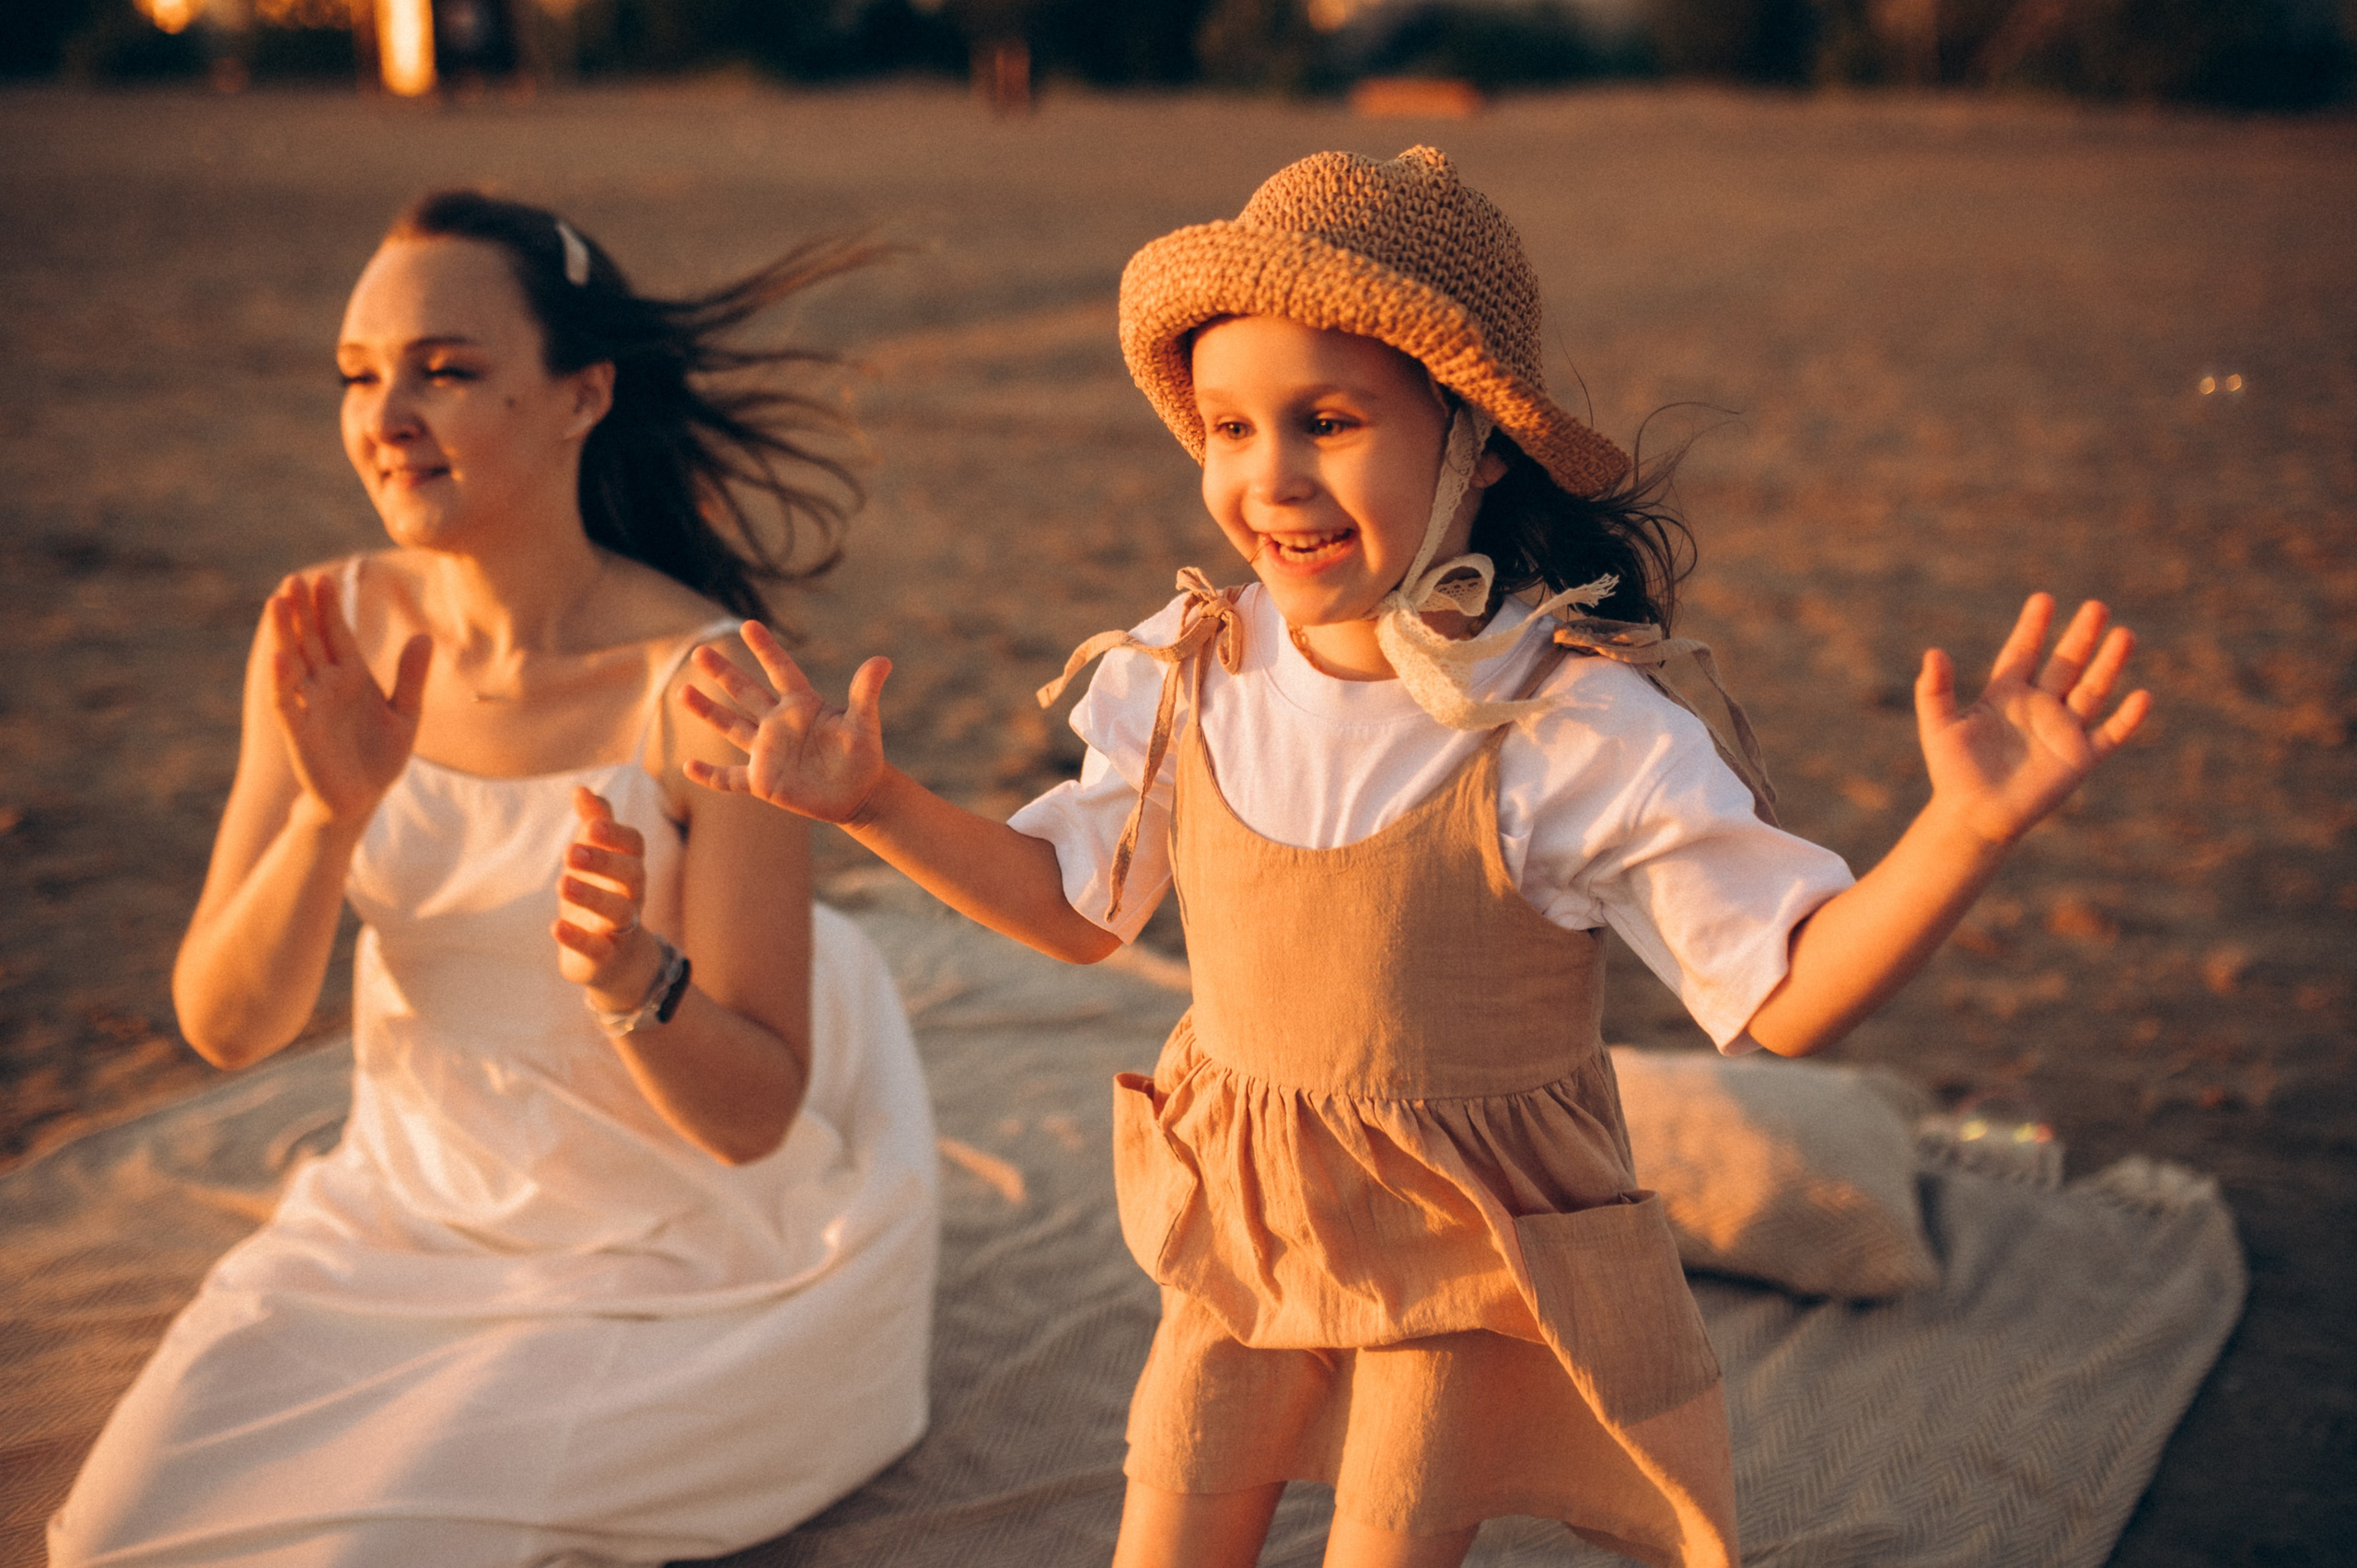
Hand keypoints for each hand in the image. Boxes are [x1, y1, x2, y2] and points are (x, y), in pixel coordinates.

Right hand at [267, 573, 429, 823]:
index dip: (329, 608)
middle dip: (301, 611)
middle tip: (293, 579)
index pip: (336, 634)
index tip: (326, 578)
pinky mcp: (301, 732)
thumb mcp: (406, 714)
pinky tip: (280, 658)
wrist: (364, 798)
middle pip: (310, 640)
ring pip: (293, 662)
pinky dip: (283, 681)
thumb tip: (424, 635)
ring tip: (276, 602)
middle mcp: (327, 685)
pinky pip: (288, 703)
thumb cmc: (380, 756)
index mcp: (352, 676)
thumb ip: (412, 677)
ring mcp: (310, 706)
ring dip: (284, 634)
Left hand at [554, 787, 657, 998]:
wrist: (617, 961)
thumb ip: (594, 824)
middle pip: (632, 875)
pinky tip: (555, 926)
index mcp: (630, 869)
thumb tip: (581, 789)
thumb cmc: (603, 898)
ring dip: (591, 896)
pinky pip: (597, 948)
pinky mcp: (605, 957)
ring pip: (618, 911)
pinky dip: (577, 938)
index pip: (634, 846)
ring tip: (562, 883)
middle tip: (570, 852)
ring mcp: (621, 928)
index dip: (616, 835)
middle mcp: (632, 897)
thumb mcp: (597, 861)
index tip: (592, 825)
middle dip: (604, 861)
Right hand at [682, 621, 893, 825]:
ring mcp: (767, 752)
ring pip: (730, 726)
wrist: (858, 794)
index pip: (780, 670)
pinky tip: (688, 766)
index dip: (766, 649)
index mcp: (802, 705)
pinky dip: (710, 775)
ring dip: (708, 710)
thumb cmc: (863, 756)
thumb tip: (882, 661)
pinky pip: (730, 778)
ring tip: (682, 692)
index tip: (748, 625)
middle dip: (723, 672)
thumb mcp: (864, 724)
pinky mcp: (763, 782)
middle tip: (699, 651)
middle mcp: (778, 724)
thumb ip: (866, 693)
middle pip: (745, 692)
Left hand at [1917, 594, 2151, 846]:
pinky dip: (2127, 718)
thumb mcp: (1939, 726)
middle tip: (2097, 606)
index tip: (2043, 599)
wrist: (1973, 817)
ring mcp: (2062, 731)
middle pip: (2065, 663)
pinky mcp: (2079, 758)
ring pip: (2092, 690)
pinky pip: (2110, 734)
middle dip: (2081, 636)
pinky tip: (2142, 696)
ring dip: (2108, 664)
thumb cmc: (1953, 772)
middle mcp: (2039, 707)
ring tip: (2124, 635)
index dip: (2033, 627)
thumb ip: (1935, 690)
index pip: (2023, 652)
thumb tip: (1933, 652)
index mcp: (2006, 694)